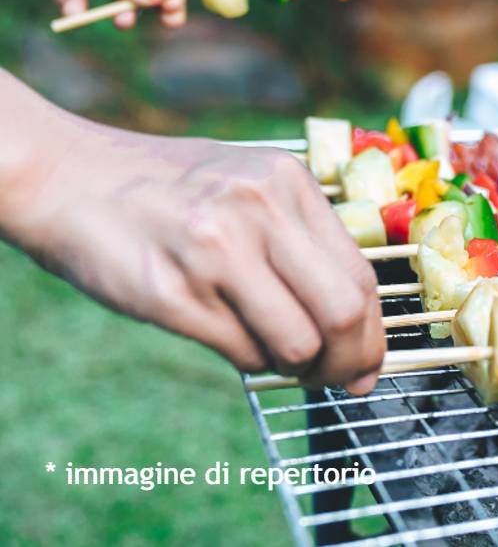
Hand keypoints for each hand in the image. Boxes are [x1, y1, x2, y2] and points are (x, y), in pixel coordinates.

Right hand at [5, 117, 385, 394]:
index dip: (374, 334)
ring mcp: (213, 251)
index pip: (362, 276)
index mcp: (286, 182)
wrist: (66, 176)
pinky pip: (242, 353)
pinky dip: (249, 361)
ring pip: (298, 343)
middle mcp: (257, 211)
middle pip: (345, 313)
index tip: (367, 362)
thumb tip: (356, 323)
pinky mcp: (170, 294)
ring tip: (280, 357)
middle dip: (349, 361)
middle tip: (336, 378)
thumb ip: (300, 238)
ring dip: (297, 368)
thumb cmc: (167, 189)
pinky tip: (233, 339)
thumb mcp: (247, 184)